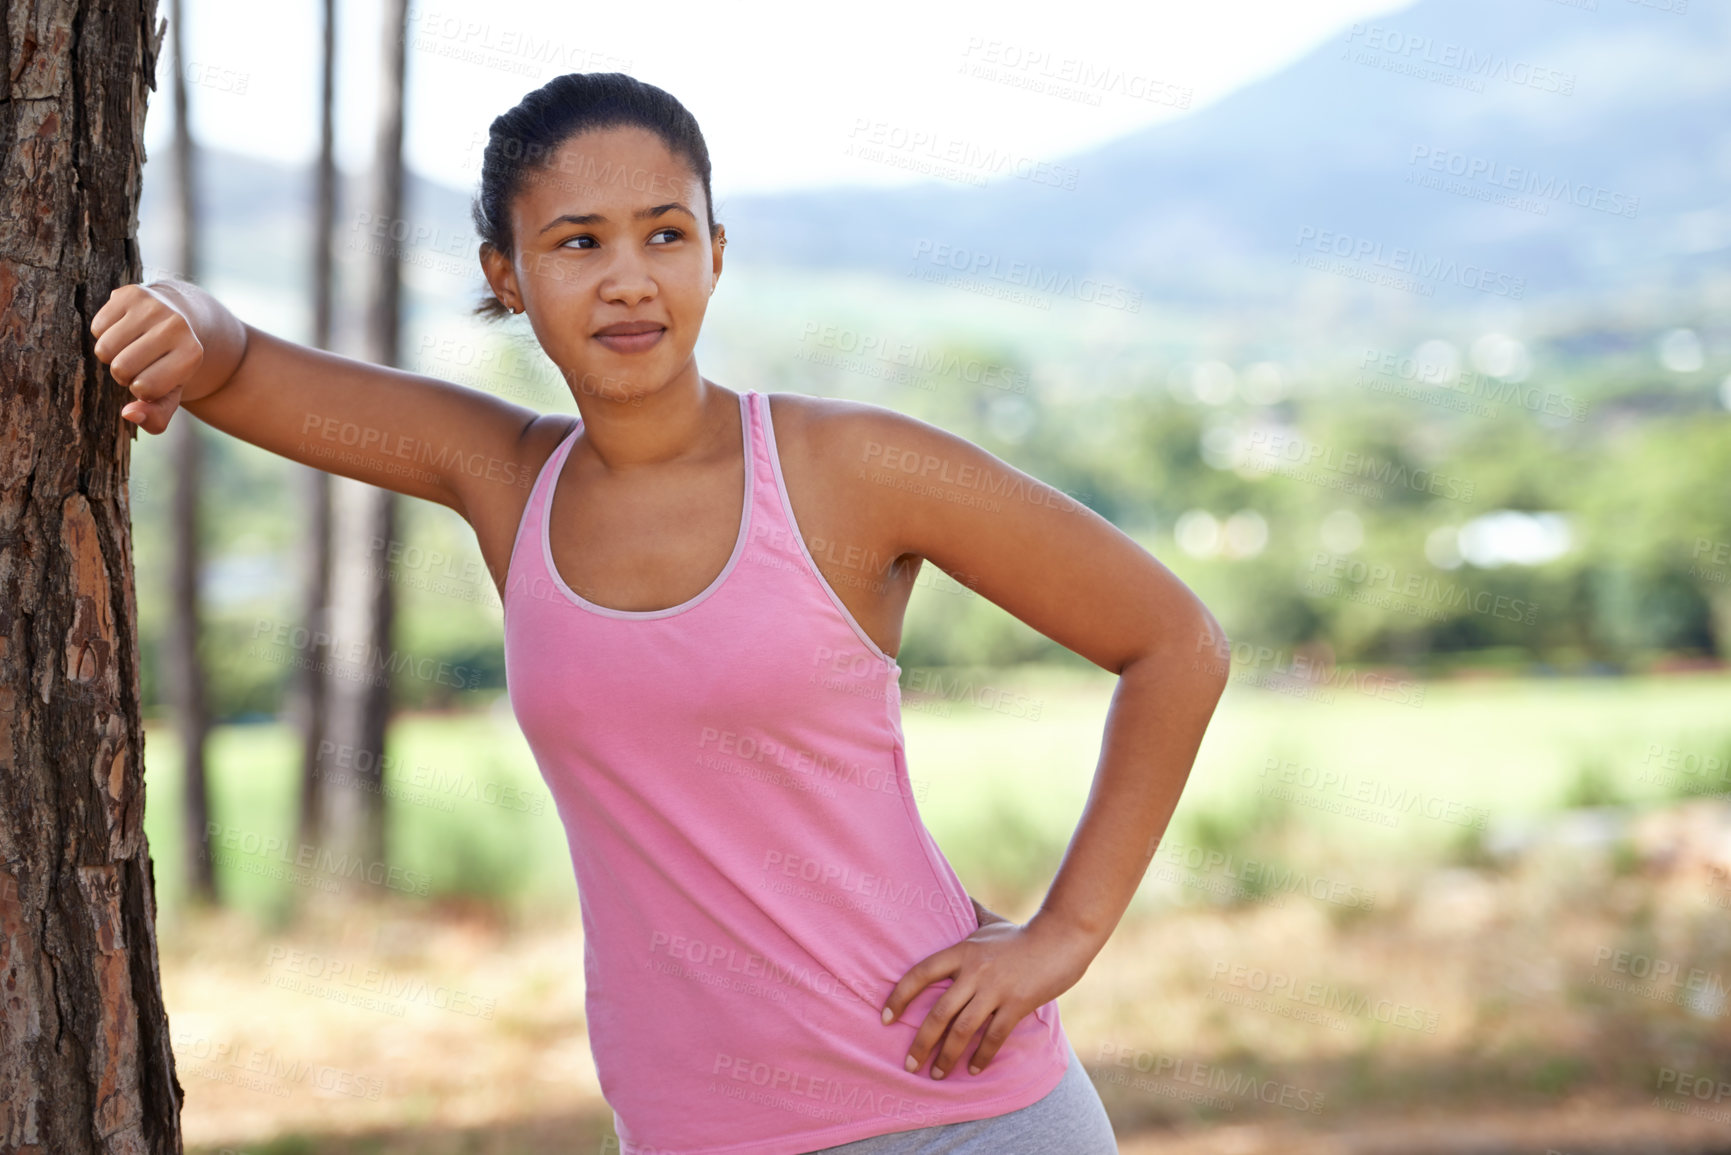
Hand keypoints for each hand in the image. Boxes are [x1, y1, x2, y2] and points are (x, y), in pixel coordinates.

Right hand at [91, 283, 203, 434]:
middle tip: (140, 362)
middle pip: (121, 369)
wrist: (179, 317)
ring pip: (104, 349)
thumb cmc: (171, 364)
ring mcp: (154, 307)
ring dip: (111, 355)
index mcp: (192, 355)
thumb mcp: (170, 394)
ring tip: (131, 347)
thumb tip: (129, 414)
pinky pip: (97, 328)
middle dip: (124, 374)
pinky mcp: (131, 293)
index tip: (154, 378)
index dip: (141, 389)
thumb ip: (156, 417)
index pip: (144, 389)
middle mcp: (176, 326)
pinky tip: (124, 329)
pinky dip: (104, 334)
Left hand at [880, 907, 1096, 1080]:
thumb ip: (969, 910)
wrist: (1060, 939)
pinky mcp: (1017, 1004)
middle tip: (910, 1064)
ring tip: (936, 1074)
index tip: (885, 1017)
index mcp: (962, 951)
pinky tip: (973, 1069)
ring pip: (963, 1029)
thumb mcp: (989, 921)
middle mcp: (974, 972)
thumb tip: (955, 893)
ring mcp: (996, 989)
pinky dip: (982, 1055)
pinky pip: (994, 1036)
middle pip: (939, 1012)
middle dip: (921, 1042)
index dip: (900, 996)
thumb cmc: (1021, 934)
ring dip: (947, 1056)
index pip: (921, 973)